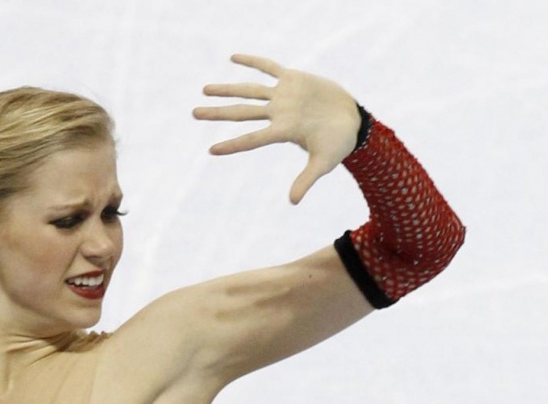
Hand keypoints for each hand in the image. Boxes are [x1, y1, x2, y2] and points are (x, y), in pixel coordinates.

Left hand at [193, 54, 360, 203]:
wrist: (352, 122)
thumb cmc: (338, 145)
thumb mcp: (323, 163)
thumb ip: (306, 180)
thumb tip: (292, 202)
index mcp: (283, 131)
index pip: (252, 139)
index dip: (232, 144)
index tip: (211, 151)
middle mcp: (278, 113)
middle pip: (242, 112)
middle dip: (218, 112)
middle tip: (194, 113)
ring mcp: (284, 96)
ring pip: (249, 90)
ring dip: (228, 88)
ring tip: (205, 89)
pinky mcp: (293, 79)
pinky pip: (269, 68)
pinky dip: (253, 62)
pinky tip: (233, 58)